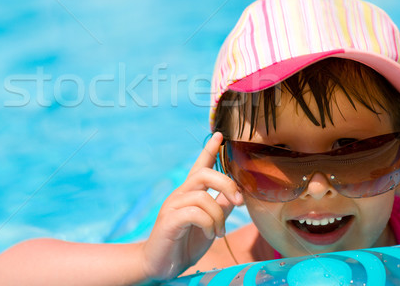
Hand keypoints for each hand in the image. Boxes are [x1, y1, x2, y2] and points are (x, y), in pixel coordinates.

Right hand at [141, 132, 243, 279]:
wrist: (160, 264)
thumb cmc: (185, 242)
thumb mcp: (209, 223)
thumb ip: (220, 207)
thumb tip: (235, 195)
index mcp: (190, 193)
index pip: (199, 165)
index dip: (209, 149)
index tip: (220, 135)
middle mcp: (180, 194)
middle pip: (203, 173)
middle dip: (226, 184)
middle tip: (239, 202)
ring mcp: (173, 206)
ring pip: (203, 196)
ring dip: (218, 215)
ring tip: (220, 231)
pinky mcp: (169, 220)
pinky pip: (194, 213)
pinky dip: (208, 224)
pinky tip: (210, 234)